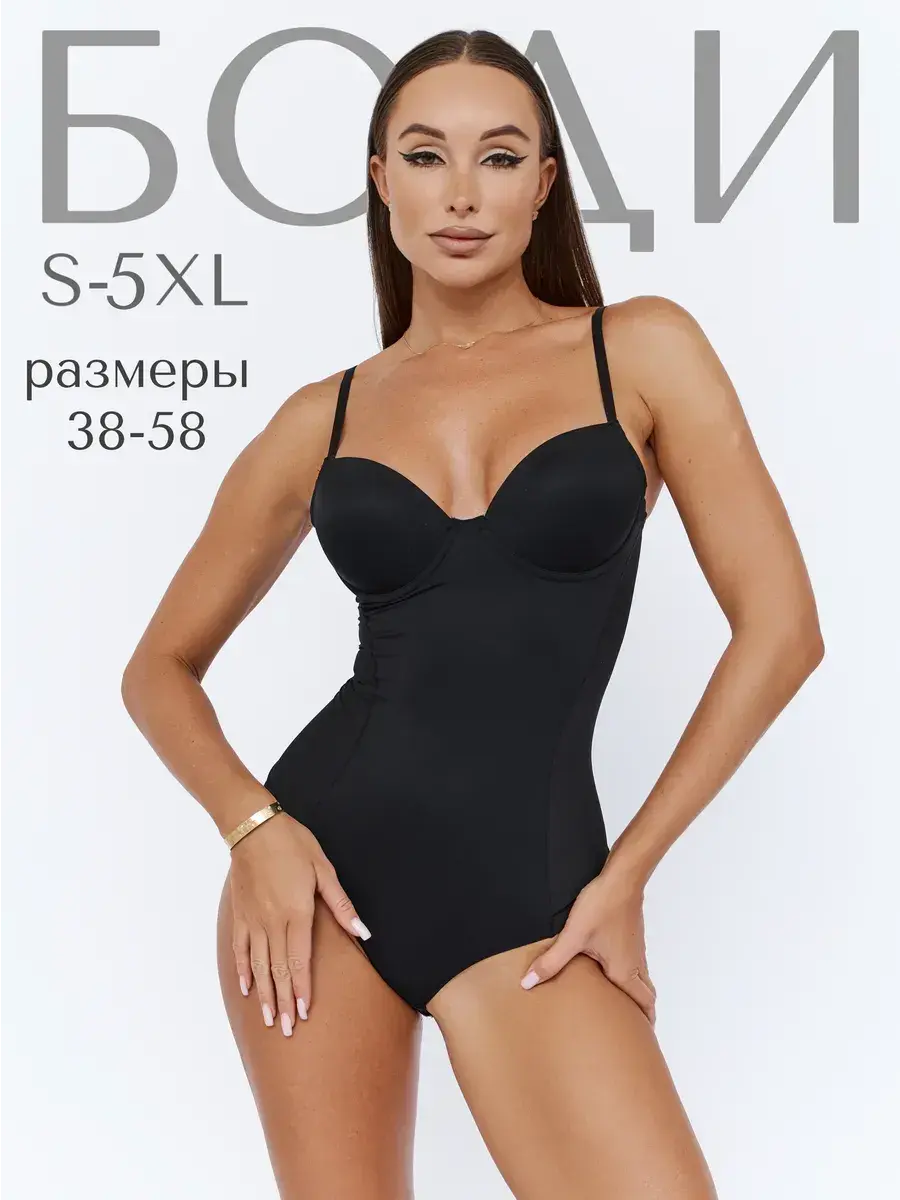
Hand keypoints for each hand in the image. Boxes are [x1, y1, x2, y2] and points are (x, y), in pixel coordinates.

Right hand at [228, 805, 370, 1034]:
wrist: (253, 826)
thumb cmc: (294, 844)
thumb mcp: (324, 869)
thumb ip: (341, 904)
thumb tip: (363, 931)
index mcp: (297, 913)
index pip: (300, 961)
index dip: (302, 989)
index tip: (305, 1013)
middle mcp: (272, 922)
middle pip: (278, 970)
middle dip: (284, 1002)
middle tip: (288, 1030)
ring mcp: (253, 920)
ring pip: (258, 965)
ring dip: (265, 995)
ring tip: (270, 1020)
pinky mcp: (240, 914)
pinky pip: (240, 949)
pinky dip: (243, 971)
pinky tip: (247, 990)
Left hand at [520, 863, 656, 1024]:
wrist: (622, 877)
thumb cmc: (602, 907)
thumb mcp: (573, 936)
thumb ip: (552, 961)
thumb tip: (529, 983)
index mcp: (625, 971)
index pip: (643, 1003)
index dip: (644, 1022)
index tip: (640, 1038)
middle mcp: (635, 962)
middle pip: (646, 993)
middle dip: (641, 1011)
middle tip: (630, 1024)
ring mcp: (635, 947)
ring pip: (641, 977)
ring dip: (635, 991)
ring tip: (618, 1002)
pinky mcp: (631, 934)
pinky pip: (635, 962)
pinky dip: (630, 973)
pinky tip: (609, 967)